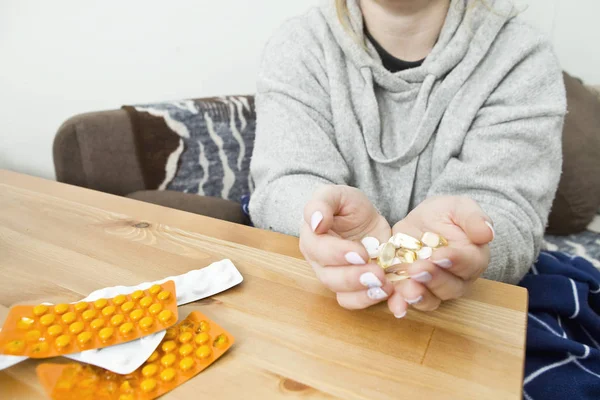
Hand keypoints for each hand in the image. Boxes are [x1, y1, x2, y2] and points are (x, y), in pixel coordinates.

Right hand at [300, 185, 392, 309]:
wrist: (364, 218)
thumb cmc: (346, 205)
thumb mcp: (336, 195)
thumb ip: (321, 203)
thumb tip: (316, 222)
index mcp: (312, 238)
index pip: (319, 250)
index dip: (338, 254)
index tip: (361, 253)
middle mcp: (319, 262)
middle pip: (329, 277)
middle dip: (354, 278)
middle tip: (377, 274)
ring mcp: (335, 276)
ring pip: (341, 293)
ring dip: (363, 292)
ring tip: (384, 285)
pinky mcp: (353, 287)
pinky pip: (354, 301)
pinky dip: (369, 300)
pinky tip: (386, 292)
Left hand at [386, 196, 493, 316]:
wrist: (418, 223)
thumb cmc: (445, 214)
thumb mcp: (458, 207)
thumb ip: (473, 218)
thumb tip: (487, 233)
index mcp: (473, 257)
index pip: (469, 263)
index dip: (455, 261)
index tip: (440, 255)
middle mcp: (458, 278)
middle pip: (450, 287)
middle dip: (433, 279)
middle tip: (417, 269)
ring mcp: (435, 288)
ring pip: (431, 299)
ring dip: (418, 296)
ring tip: (406, 289)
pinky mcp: (413, 289)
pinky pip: (409, 302)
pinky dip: (401, 304)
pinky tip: (395, 304)